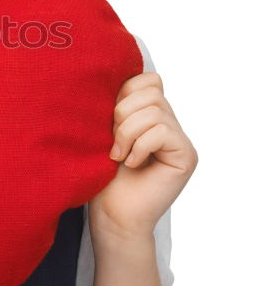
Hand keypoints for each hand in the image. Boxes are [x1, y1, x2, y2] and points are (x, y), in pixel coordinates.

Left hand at [88, 71, 197, 241]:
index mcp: (152, 114)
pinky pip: (161, 131)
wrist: (110, 214)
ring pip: (154, 110)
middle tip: (112, 143)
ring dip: (127, 133)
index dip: (124, 93)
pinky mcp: (186, 156)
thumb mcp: (103, 130)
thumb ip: (118, 103)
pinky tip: (132, 165)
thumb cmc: (100, 175)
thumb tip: (111, 72)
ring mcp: (181, 140)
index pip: (148, 79)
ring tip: (119, 156)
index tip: (107, 121)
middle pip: (151, 90)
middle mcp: (171, 123)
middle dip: (122, 113)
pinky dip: (139, 146)